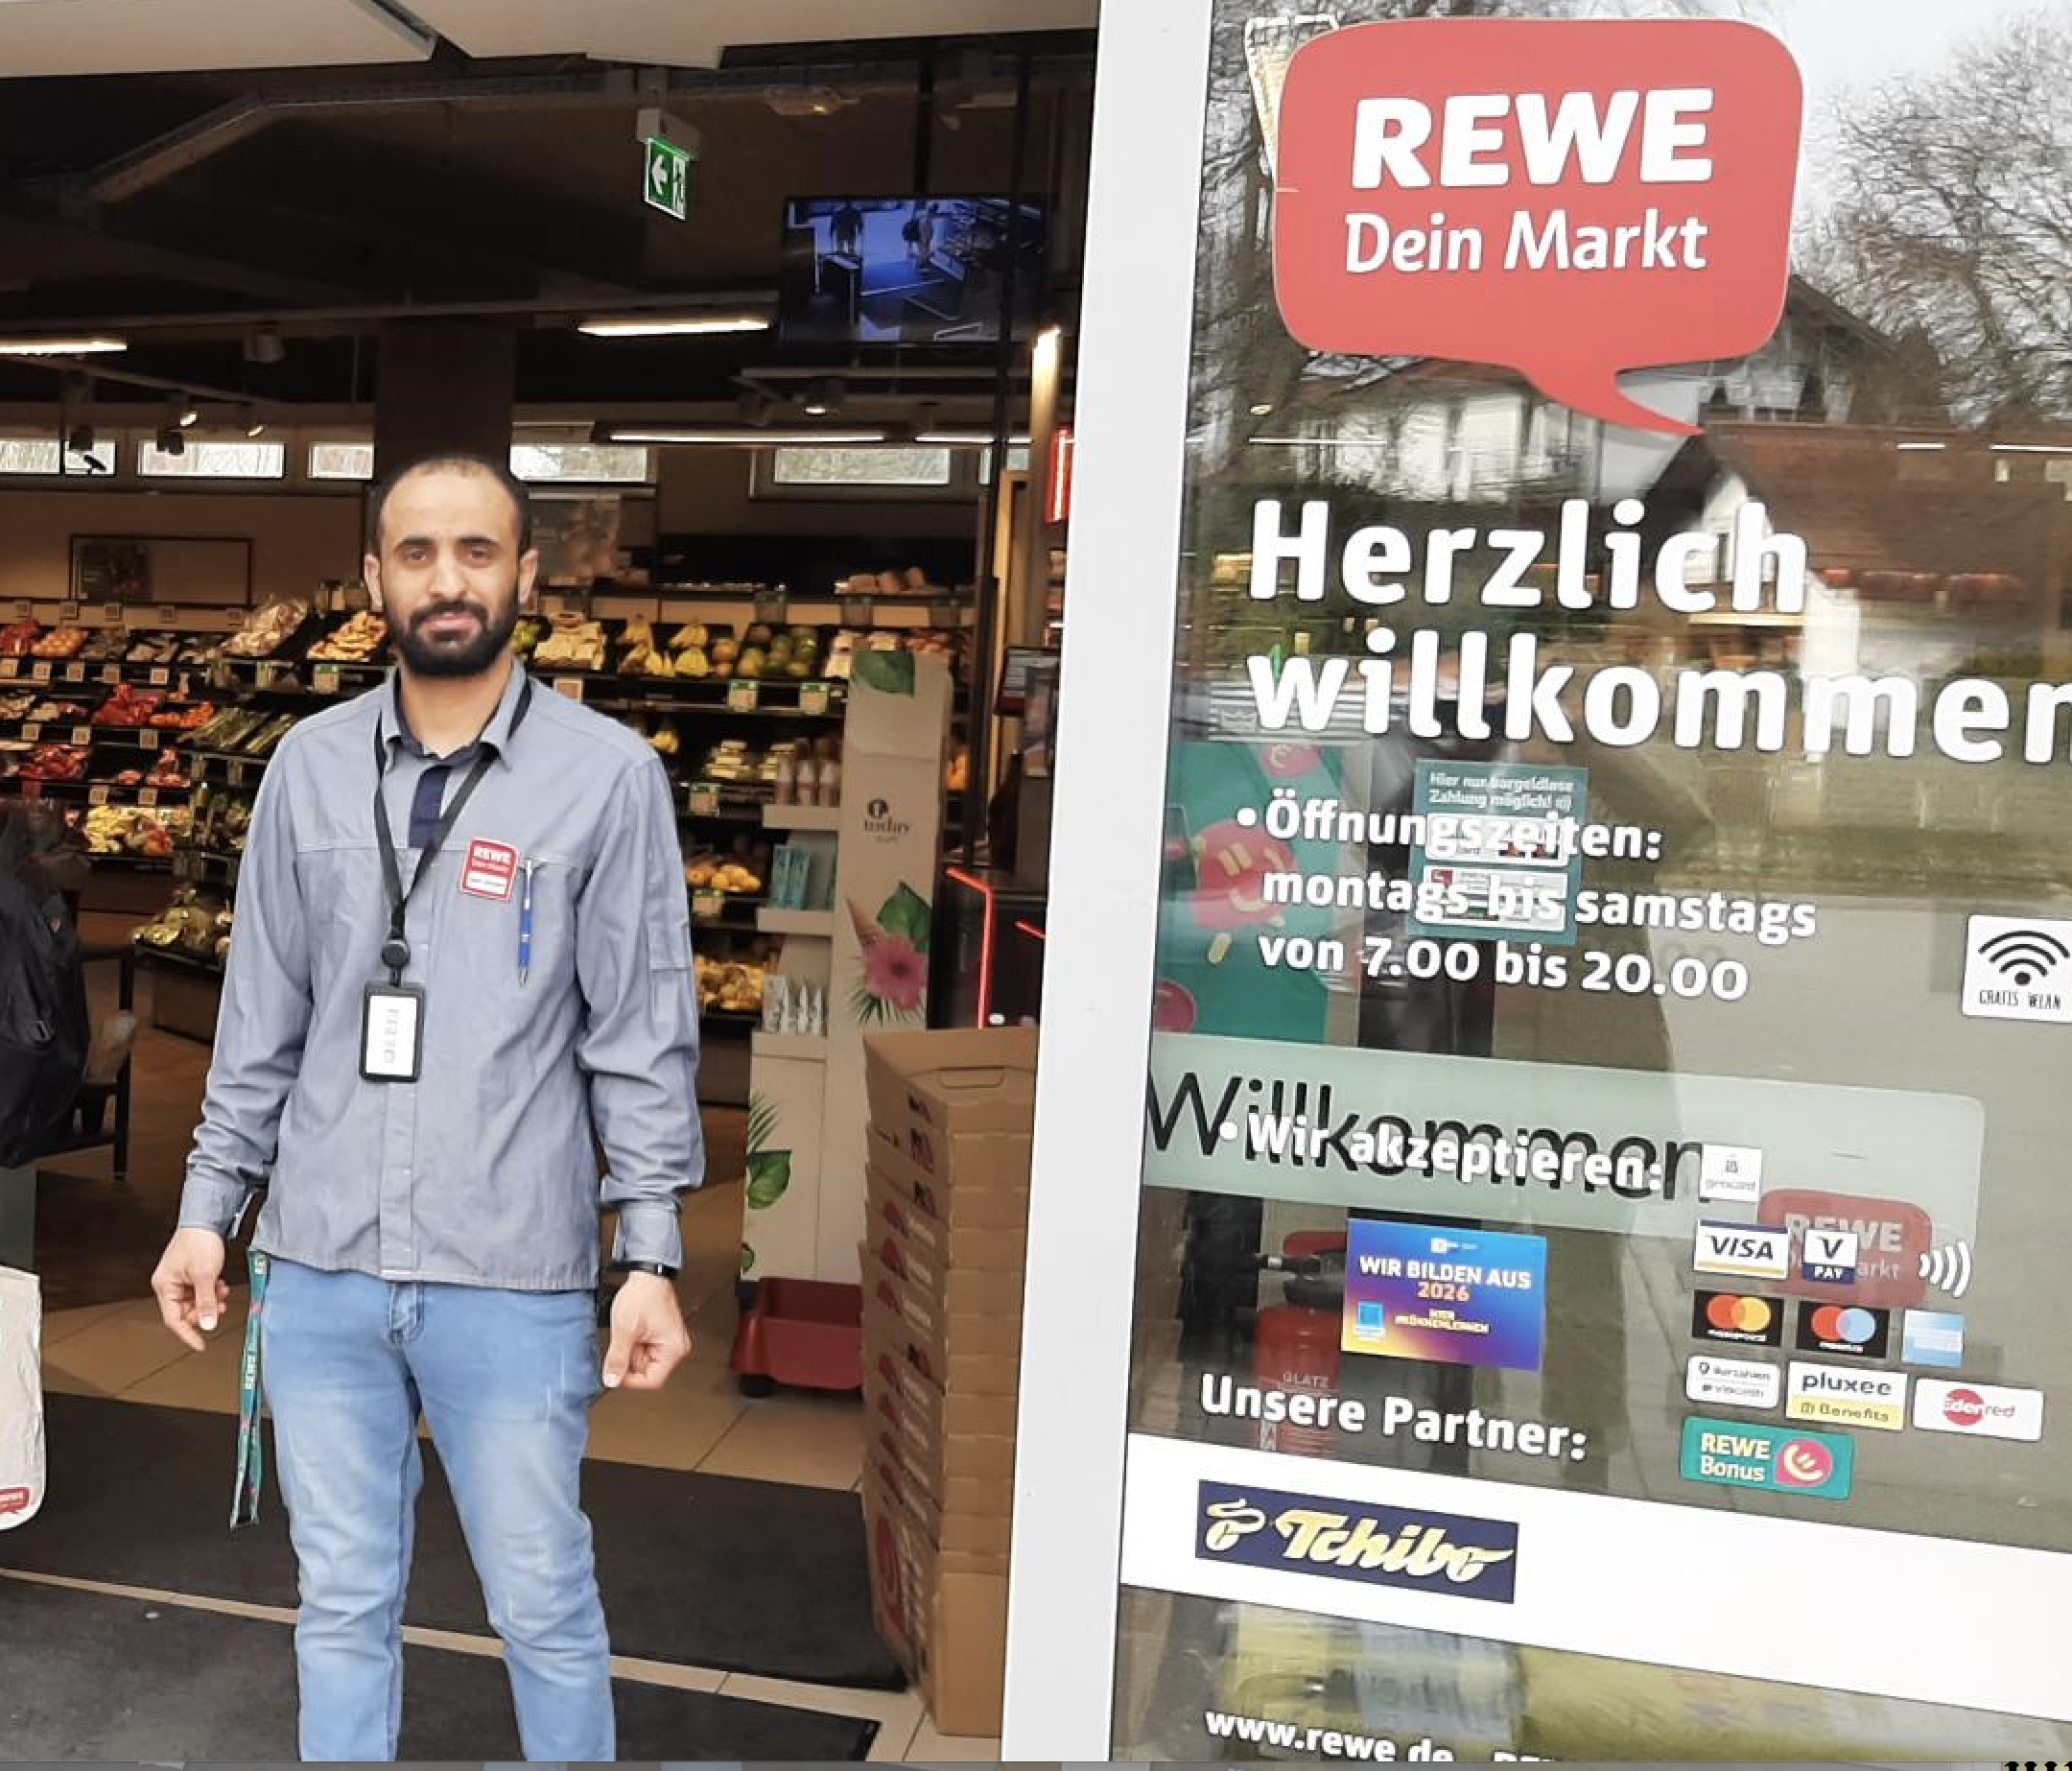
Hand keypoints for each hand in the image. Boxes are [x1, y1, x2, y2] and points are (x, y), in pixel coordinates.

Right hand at [151, 1229, 229, 1353]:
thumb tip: (208, 1324)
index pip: (174, 1319)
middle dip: (205, 1310)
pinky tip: (220, 1284)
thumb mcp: (205, 1276)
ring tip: (221, 1291)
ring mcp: (179, 1279)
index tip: (200, 1345)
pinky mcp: (190, 1274)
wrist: (206, 1219)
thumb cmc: (199, 1241)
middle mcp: (169, 1284)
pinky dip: (211, 1291)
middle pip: (186, 1311)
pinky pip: (200, 1291)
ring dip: (210, 1300)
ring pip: (195, 1302)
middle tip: (219, 1306)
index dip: (188, 1334)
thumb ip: (206, 1302)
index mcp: (165, 1286)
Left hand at [602, 1271, 692, 1391]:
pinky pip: (645, 1349)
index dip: (631, 1379)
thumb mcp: (624, 1330)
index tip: (615, 1372)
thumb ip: (617, 1358)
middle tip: (624, 1340)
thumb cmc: (643, 1295)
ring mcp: (669, 1342)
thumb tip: (611, 1379)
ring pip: (643, 1360)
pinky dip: (634, 1342)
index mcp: (673, 1349)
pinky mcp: (662, 1336)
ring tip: (630, 1330)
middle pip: (647, 1371)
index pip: (653, 1381)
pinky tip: (633, 1329)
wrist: (647, 1274)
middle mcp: (676, 1347)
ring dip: (631, 1349)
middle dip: (630, 1358)